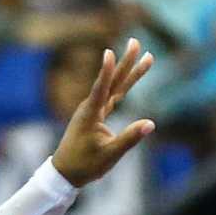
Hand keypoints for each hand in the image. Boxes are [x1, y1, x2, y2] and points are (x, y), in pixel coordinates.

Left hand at [51, 39, 154, 186]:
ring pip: (114, 86)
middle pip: (112, 80)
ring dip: (129, 71)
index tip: (109, 52)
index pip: (101, 88)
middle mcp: (90, 107)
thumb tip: (150, 123)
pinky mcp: (96, 115)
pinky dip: (122, 86)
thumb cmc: (84, 165)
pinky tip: (130, 78)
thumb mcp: (109, 154)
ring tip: (146, 55)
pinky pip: (112, 96)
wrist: (65, 173)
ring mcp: (93, 110)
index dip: (107, 70)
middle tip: (136, 41)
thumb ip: (129, 138)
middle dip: (126, 61)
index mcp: (90, 114)